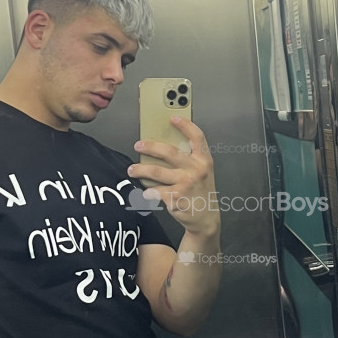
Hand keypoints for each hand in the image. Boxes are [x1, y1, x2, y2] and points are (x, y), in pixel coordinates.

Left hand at [128, 117, 218, 235]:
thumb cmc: (201, 193)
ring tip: (132, 170)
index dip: (185, 125)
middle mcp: (196, 170)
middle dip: (150, 147)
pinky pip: (154, 191)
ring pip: (156, 172)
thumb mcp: (203, 172)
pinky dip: (147, 192)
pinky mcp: (175, 197)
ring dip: (140, 170)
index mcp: (204, 160)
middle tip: (138, 146)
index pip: (197, 137)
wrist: (206, 219)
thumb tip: (164, 149)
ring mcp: (185, 184)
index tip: (173, 118)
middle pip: (169, 152)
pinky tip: (143, 192)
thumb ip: (190, 159)